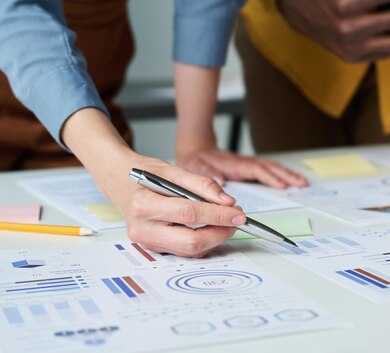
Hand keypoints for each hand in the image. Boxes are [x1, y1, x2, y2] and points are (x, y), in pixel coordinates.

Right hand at [117, 157, 246, 257]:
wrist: (119, 181)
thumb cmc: (143, 173)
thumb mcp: (172, 170)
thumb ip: (201, 185)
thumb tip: (226, 201)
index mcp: (144, 205)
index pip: (189, 214)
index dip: (218, 215)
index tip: (238, 213)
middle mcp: (142, 229)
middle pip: (190, 242)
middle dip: (220, 233)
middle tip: (236, 220)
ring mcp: (146, 242)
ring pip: (189, 251)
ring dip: (214, 239)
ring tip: (226, 222)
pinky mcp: (153, 248)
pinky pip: (183, 251)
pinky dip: (202, 242)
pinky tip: (211, 228)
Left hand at [177, 147, 308, 189]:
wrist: (196, 148)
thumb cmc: (195, 159)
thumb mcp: (195, 167)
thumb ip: (206, 174)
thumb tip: (220, 181)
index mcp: (234, 165)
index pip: (256, 170)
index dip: (270, 177)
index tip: (282, 185)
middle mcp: (244, 163)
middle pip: (270, 167)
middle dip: (287, 175)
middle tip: (302, 184)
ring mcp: (248, 163)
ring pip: (272, 166)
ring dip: (288, 173)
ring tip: (302, 182)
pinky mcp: (249, 166)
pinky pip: (269, 168)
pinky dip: (281, 172)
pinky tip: (290, 178)